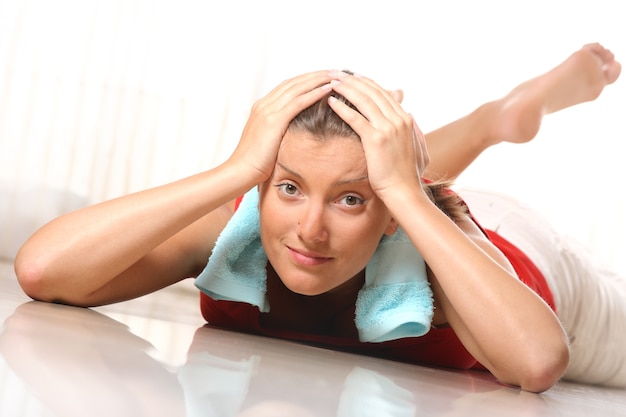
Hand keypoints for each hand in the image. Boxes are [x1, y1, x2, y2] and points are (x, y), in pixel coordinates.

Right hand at [228, 70, 336, 183]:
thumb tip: (292, 133)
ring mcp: (268, 111)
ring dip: (318, 80)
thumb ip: (278, 131)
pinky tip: (328, 89)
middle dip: (315, 75)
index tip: (323, 77)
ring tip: (336, 76)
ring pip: (297, 88)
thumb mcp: (268, 141)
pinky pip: (298, 102)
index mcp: (262, 108)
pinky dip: (314, 93)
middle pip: (294, 82)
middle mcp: (264, 105)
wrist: (240, 171)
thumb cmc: (254, 163)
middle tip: (334, 71)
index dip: (306, 80)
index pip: (287, 86)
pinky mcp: (273, 120)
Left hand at [328, 73, 429, 195]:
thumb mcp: (416, 147)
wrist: (404, 192)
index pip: (383, 93)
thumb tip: (412, 118)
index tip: (351, 77)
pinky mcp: (376, 139)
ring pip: (363, 100)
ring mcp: (388, 128)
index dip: (365, 82)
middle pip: (372, 92)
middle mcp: (399, 119)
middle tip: (336, 74)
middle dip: (353, 80)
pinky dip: (342, 107)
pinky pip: (356, 118)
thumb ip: (413, 130)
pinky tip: (331, 101)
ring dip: (345, 89)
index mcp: (406, 119)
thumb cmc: (406, 174)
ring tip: (330, 82)